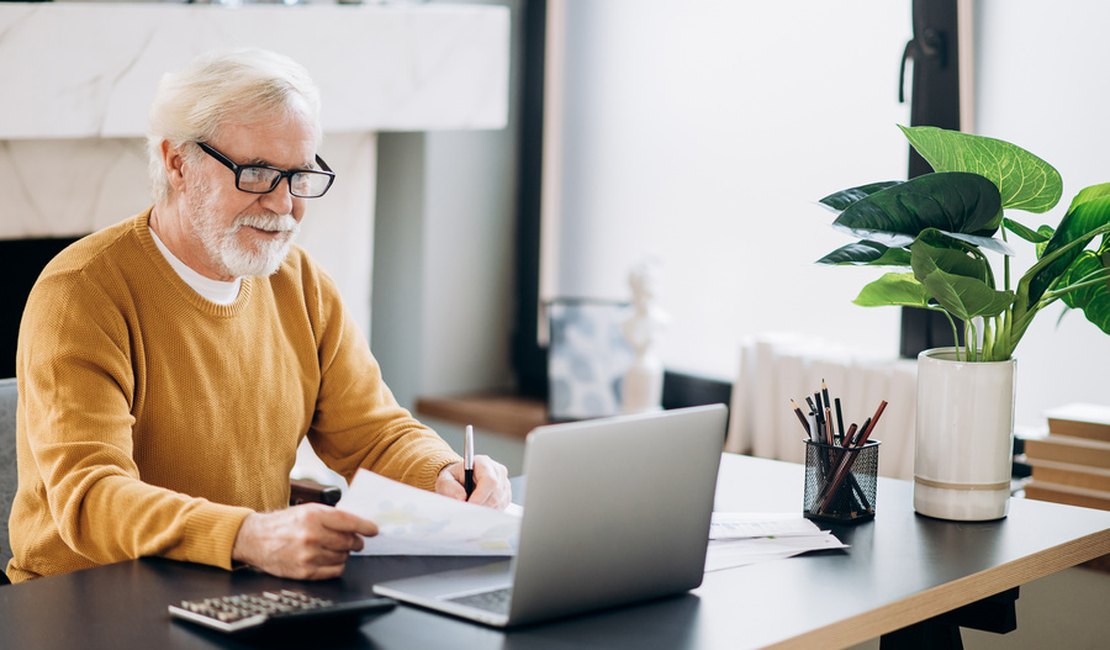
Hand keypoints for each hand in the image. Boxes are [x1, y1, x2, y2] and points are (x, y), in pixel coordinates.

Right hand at [231, 504, 377, 579]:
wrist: (256, 539)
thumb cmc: (284, 524)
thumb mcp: (307, 510)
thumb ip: (331, 515)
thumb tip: (358, 523)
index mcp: (313, 516)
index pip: (349, 522)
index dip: (365, 527)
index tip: (374, 530)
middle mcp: (311, 535)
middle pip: (348, 541)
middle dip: (355, 541)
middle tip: (355, 541)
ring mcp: (308, 555)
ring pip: (343, 557)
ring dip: (344, 554)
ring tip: (333, 548)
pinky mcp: (304, 571)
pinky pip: (334, 571)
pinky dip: (337, 566)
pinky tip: (329, 559)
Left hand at [436, 455, 510, 509]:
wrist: (460, 480)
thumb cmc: (454, 478)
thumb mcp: (445, 479)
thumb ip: (450, 487)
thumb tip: (462, 497)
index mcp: (483, 462)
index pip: (489, 480)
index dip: (481, 495)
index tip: (470, 505)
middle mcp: (497, 470)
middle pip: (495, 493)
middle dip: (480, 505)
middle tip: (467, 510)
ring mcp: (504, 482)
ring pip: (498, 502)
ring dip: (484, 509)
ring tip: (471, 506)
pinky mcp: (506, 494)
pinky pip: (500, 507)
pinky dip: (488, 511)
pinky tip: (479, 506)